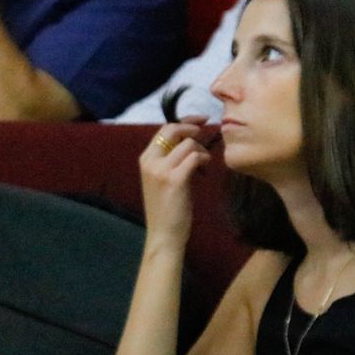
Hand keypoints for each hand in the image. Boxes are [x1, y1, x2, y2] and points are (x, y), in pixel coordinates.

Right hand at [139, 122, 211, 250]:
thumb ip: (171, 159)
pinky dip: (204, 157)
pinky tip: (207, 165)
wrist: (164, 233)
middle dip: (193, 127)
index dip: (184, 121)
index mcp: (145, 159)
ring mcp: (160, 170)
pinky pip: (194, 157)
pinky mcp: (174, 179)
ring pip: (188, 143)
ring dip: (202, 148)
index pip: (164, 129)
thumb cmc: (168, 207)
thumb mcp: (164, 178)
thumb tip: (190, 140)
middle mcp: (149, 161)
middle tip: (209, 129)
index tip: (201, 120)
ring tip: (206, 160)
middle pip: (172, 129)